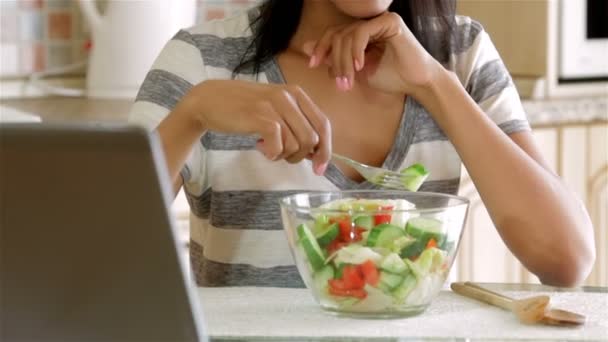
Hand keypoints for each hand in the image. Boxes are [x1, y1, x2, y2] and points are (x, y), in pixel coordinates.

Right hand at [182, 80, 331, 174]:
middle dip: (300, 156)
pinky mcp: (260, 116)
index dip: (326, 150)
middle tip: (281, 156)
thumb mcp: (275, 110)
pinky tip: (260, 147)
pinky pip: (279, 145)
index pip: (323, 124)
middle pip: (312, 139)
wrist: (209, 100)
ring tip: (268, 149)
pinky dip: (272, 153)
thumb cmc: (243, 109)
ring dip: (283, 155)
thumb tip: (316, 153)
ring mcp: (274, 105)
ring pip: (296, 144)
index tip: (319, 168)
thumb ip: (295, 125)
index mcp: (297, 93)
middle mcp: (289, 96)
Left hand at [304, 12, 441, 94]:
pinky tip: (360, 66)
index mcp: (360, 34)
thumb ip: (333, 59)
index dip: (320, 47)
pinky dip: (356, 50)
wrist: (416, 83)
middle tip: (340, 83)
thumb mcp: (355, 71)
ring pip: (347, 35)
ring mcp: (378, 21)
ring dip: (344, 61)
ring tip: (349, 81)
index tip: (313, 65)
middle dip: (334, 61)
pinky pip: (362, 32)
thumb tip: (305, 48)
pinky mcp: (389, 21)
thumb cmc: (391, 78)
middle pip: (337, 35)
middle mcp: (368, 24)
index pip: (333, 34)